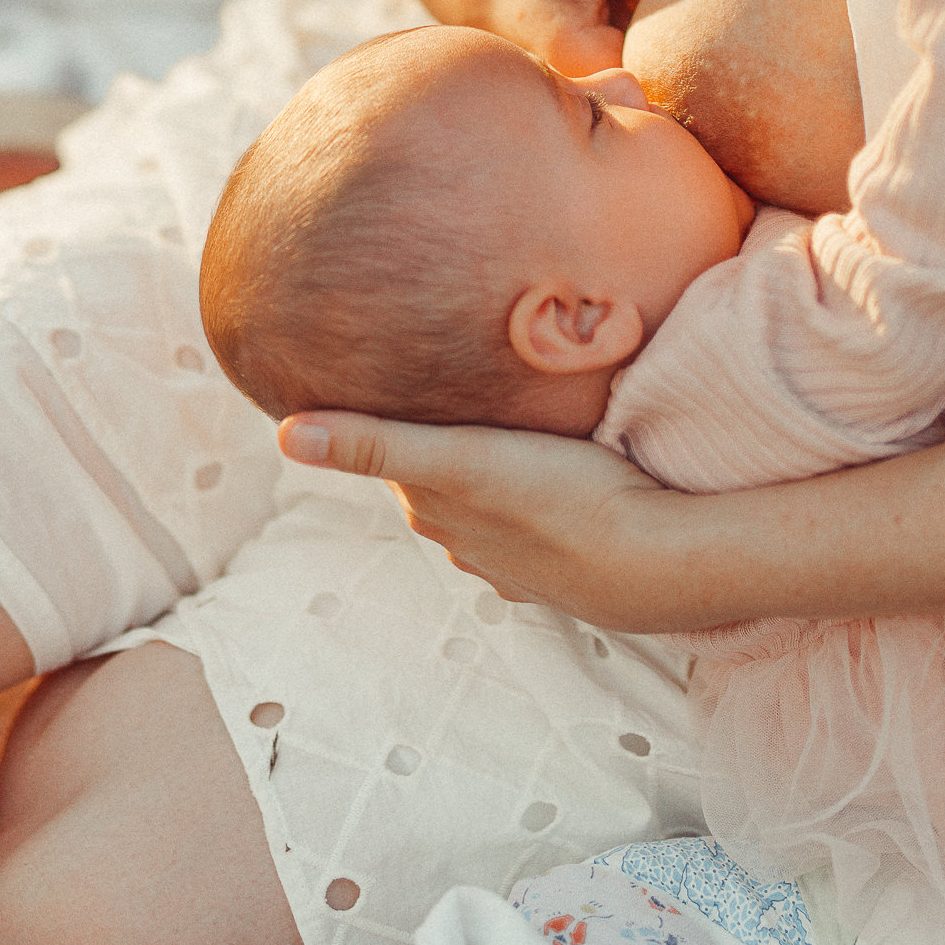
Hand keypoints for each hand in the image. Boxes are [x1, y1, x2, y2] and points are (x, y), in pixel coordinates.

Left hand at [279, 410, 689, 629]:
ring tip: (508, 427)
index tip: (402, 375)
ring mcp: (523, 564)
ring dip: (491, 475)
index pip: (399, 459)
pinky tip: (557, 481)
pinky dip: (535, 503)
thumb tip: (284, 434)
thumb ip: (376, 445)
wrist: (660, 564)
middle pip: (441, 483)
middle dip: (442, 445)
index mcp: (439, 513)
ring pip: (489, 507)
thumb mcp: (462, 460)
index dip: (399, 418)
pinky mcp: (570, 569)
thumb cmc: (563, 499)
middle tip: (458, 385)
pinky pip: (538, 527)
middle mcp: (471, 546)